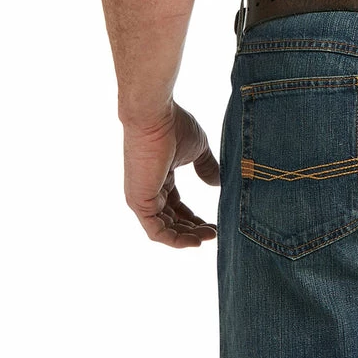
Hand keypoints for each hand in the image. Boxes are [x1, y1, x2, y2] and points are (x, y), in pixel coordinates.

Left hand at [122, 101, 220, 246]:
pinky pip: (155, 231)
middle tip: (215, 232)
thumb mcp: (198, 149)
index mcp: (160, 177)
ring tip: (209, 237)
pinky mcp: (139, 202)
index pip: (176, 205)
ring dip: (187, 236)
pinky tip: (194, 242)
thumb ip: (207, 167)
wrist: (155, 116)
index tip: (215, 222)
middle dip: (194, 229)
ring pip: (164, 228)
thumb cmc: (174, 125)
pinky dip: (174, 239)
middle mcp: (149, 190)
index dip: (195, 217)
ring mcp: (142, 197)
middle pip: (172, 219)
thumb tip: (218, 183)